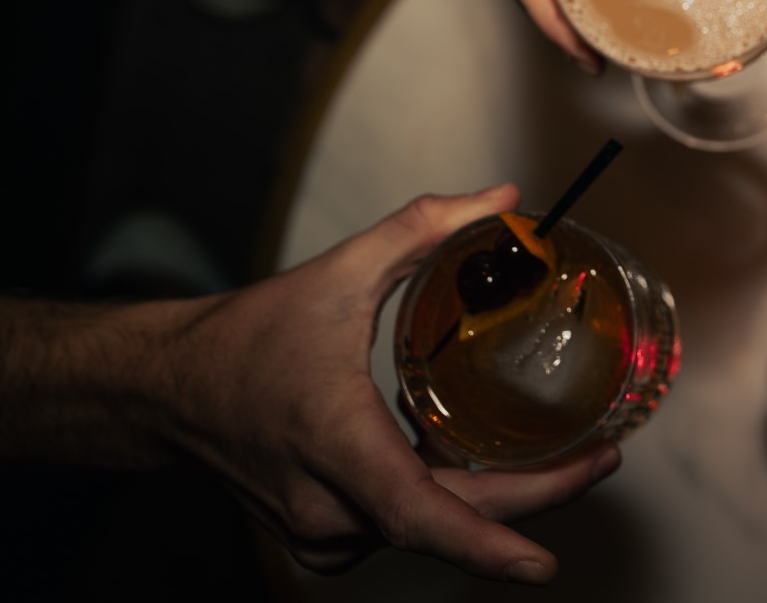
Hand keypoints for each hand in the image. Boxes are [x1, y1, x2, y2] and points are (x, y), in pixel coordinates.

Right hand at [162, 185, 615, 583]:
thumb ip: (424, 230)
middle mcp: (329, 506)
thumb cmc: (243, 339)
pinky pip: (402, 526)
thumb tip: (500, 200)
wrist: (165, 391)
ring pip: (430, 524)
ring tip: (550, 450)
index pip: (420, 515)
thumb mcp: (337, 272)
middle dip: (536, 497)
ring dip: (487, 493)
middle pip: (450, 520)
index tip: (541, 566)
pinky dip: (441, 495)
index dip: (485, 547)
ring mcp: (322, 533)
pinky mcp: (322, 539)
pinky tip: (456, 452)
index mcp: (336, 444)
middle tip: (602, 459)